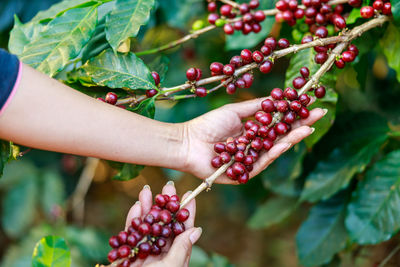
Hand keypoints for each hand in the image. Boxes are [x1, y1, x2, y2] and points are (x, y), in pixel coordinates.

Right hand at [124, 183, 200, 266]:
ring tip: (146, 190)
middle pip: (165, 223)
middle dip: (165, 204)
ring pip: (147, 225)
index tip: (189, 194)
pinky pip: (131, 233)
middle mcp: (161, 252)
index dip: (186, 211)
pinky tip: (136, 206)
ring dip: (147, 207)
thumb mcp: (171, 266)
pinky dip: (133, 219)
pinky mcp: (128, 253)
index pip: (183, 230)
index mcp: (176, 256)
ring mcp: (144, 252)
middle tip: (168, 186)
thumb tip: (196, 230)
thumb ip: (181, 248)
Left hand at [180, 97, 326, 183]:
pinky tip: (286, 141)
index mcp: (252, 132)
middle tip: (319, 114)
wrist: (188, 142)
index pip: (277, 123)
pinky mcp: (244, 174)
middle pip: (280, 136)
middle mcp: (254, 146)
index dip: (293, 114)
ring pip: (274, 150)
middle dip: (299, 125)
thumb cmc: (208, 124)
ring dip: (291, 138)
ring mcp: (250, 160)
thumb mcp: (236, 111)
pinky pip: (261, 162)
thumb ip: (256, 106)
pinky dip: (273, 151)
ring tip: (308, 127)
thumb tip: (278, 97)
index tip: (310, 104)